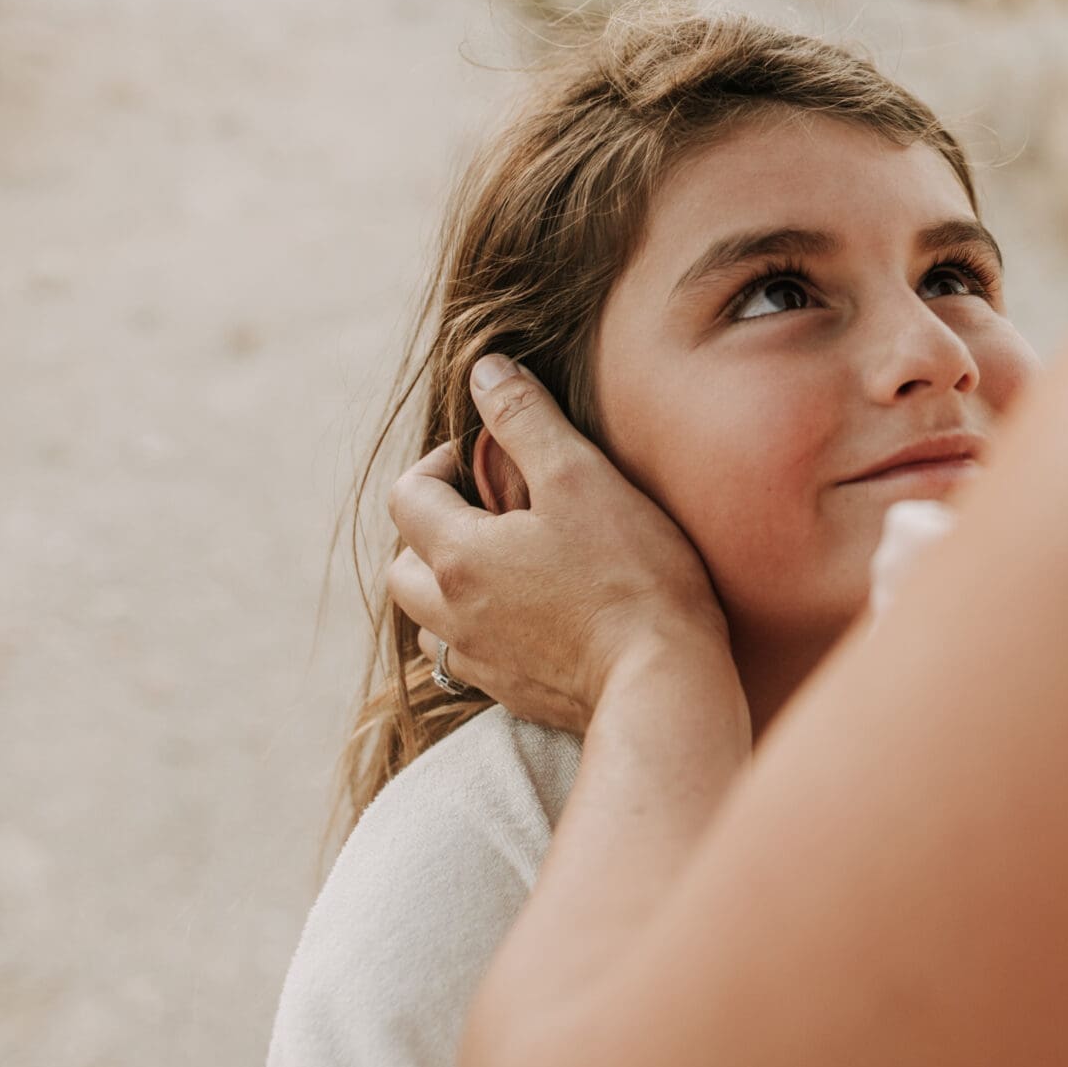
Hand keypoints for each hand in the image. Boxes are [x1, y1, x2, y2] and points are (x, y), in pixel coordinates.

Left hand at [387, 355, 731, 730]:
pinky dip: (482, 630)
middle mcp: (452, 614)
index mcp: (458, 556)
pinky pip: (471, 659)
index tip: (490, 455)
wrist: (664, 681)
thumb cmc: (630, 575)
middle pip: (403, 565)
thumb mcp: (581, 477)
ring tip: (507, 564)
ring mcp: (481, 661)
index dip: (442, 462)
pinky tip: (533, 616)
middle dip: (433, 528)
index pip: (408, 495)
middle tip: (491, 510)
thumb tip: (485, 371)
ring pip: (429, 620)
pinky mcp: (514, 694)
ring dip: (449, 587)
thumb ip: (525, 419)